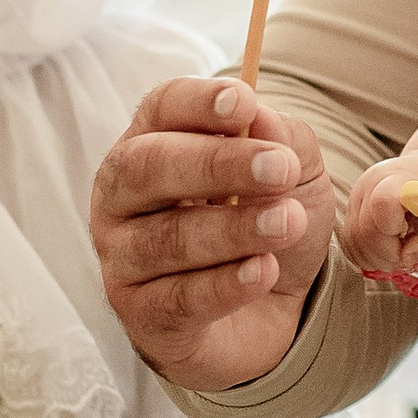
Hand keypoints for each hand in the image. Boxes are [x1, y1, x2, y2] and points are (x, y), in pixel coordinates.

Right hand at [90, 79, 334, 388]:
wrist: (270, 311)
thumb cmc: (267, 225)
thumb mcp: (294, 174)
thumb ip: (283, 141)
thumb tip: (261, 117)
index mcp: (154, 143)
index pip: (160, 109)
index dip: (197, 103)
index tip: (245, 102)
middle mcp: (123, 197)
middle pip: (148, 167)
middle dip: (216, 164)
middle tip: (280, 169)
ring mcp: (124, 257)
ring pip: (167, 237)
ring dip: (233, 229)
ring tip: (287, 223)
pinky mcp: (143, 315)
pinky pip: (178, 298)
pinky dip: (225, 285)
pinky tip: (263, 271)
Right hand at [338, 157, 417, 276]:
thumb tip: (406, 256)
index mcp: (398, 179)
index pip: (382, 203)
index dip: (392, 230)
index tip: (408, 234)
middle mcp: (370, 185)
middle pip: (364, 231)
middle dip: (387, 255)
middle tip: (406, 255)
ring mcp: (356, 197)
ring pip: (352, 240)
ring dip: (376, 257)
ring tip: (397, 252)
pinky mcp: (349, 210)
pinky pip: (348, 242)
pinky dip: (366, 254)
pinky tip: (385, 250)